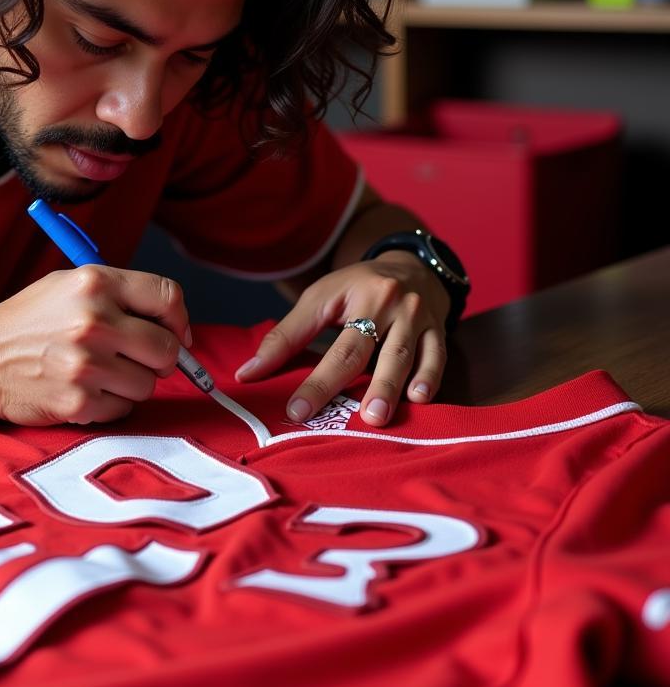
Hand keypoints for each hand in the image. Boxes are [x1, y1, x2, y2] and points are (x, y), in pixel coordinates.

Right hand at [0, 266, 188, 424]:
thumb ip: (120, 296)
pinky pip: (123, 409)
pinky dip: (110, 404)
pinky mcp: (78, 401)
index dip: (179, 319)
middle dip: (160, 358)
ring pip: (148, 384)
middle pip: (166, 348)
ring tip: (99, 373)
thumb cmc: (28, 322)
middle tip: (138, 360)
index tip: (176, 334)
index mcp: (95, 282)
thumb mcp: (69, 286)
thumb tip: (174, 325)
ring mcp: (86, 364)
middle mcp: (94, 320)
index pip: (168, 295)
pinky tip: (84, 390)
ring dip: (132, 383)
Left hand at [234, 252, 449, 426]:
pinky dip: (430, 378)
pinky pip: (437, 356)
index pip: (335, 345)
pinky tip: (420, 400)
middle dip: (362, 386)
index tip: (297, 410)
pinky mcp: (440, 330)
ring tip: (380, 417)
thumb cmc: (357, 288)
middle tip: (356, 420)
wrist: (410, 266)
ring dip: (394, 387)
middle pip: (373, 351)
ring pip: (407, 355)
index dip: (316, 380)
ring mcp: (419, 318)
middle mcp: (392, 305)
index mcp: (360, 296)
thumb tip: (247, 374)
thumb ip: (285, 336)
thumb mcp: (319, 300)